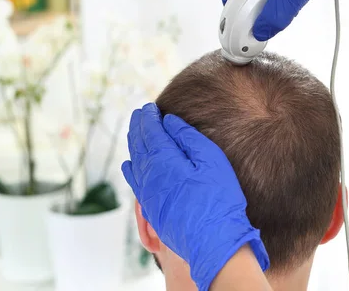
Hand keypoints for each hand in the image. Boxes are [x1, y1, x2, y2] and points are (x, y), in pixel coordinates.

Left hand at [122, 103, 268, 290]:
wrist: (213, 240)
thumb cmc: (218, 199)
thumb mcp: (211, 161)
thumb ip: (188, 139)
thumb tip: (169, 122)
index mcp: (164, 160)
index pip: (151, 132)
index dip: (149, 118)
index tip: (148, 107)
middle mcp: (150, 176)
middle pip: (139, 145)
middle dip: (138, 127)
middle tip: (139, 114)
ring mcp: (148, 194)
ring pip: (135, 162)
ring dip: (134, 144)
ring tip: (135, 132)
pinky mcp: (152, 208)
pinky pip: (135, 182)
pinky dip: (131, 169)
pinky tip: (130, 164)